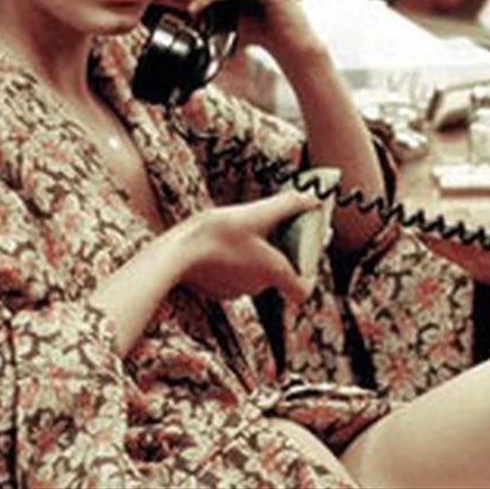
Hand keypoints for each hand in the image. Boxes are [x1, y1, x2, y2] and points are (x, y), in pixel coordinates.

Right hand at [177, 191, 322, 301]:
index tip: (310, 251)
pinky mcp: (217, 286)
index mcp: (273, 273)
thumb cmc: (216, 234)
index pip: (303, 290)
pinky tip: (231, 236)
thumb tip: (314, 199)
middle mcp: (257, 286)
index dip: (311, 272)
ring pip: (258, 270)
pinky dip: (241, 255)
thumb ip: (289, 204)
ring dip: (262, 249)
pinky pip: (238, 271)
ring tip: (256, 224)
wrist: (174, 253)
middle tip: (287, 222)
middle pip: (282, 272)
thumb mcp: (256, 212)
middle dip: (287, 247)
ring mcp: (235, 289)